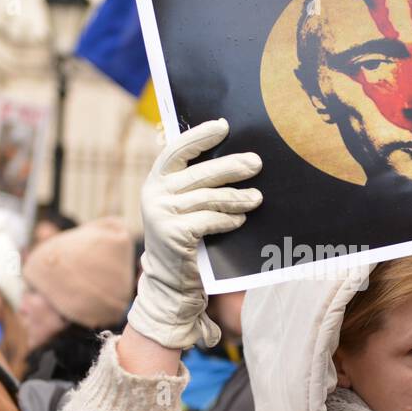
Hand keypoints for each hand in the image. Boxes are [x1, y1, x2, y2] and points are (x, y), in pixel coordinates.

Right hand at [125, 119, 261, 349]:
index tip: (223, 126)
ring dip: (237, 197)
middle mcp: (153, 194)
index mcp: (156, 181)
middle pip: (199, 173)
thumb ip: (195, 184)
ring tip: (258, 198)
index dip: (199, 136)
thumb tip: (234, 158)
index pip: (176, 150)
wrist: (170, 284)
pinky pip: (207, 220)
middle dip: (230, 167)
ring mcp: (160, 214)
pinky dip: (227, 220)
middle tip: (256, 163)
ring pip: (207, 198)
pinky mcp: (172, 234)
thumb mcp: (183, 207)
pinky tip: (241, 219)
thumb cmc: (185, 239)